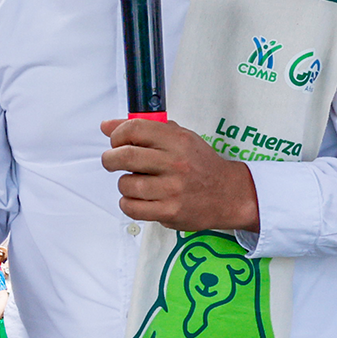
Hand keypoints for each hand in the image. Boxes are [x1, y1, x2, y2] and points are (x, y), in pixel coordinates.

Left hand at [99, 118, 260, 232]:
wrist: (229, 194)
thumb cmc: (200, 165)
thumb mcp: (179, 139)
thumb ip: (145, 130)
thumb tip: (106, 126)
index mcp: (178, 140)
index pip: (135, 128)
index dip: (117, 134)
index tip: (116, 141)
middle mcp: (175, 163)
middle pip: (125, 156)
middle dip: (110, 159)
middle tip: (112, 161)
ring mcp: (172, 189)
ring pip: (125, 184)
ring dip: (124, 184)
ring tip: (136, 183)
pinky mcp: (169, 211)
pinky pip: (131, 207)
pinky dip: (128, 203)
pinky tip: (138, 198)